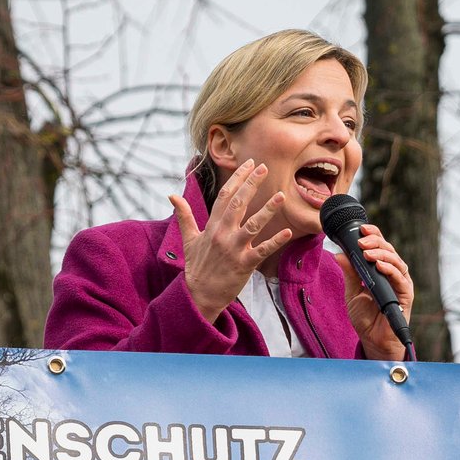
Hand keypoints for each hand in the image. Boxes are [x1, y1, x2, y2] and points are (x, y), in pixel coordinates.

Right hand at [172, 160, 291, 323]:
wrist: (200, 295)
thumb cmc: (197, 266)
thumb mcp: (188, 239)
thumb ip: (184, 215)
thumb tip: (172, 196)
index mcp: (212, 226)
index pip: (224, 196)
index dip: (237, 178)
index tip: (248, 164)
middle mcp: (222, 234)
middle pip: (238, 204)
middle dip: (251, 184)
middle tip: (264, 168)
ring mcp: (234, 249)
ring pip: (253, 225)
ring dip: (268, 210)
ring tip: (281, 196)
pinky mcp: (244, 264)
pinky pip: (262, 250)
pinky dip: (275, 242)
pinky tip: (286, 232)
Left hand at [335, 223, 414, 360]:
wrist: (372, 340)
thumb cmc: (365, 317)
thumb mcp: (352, 292)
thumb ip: (349, 273)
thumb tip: (339, 254)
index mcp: (382, 270)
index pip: (380, 247)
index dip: (373, 236)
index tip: (361, 229)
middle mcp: (394, 274)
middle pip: (389, 251)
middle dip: (375, 242)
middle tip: (361, 240)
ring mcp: (401, 284)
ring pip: (396, 261)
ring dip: (381, 254)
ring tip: (367, 252)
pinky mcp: (405, 295)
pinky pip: (400, 278)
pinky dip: (389, 269)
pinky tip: (378, 265)